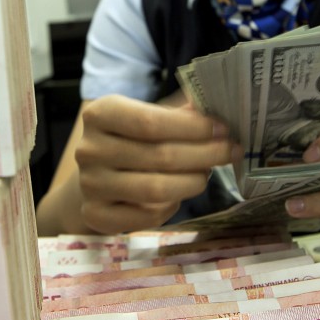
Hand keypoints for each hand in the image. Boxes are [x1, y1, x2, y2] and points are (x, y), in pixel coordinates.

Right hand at [74, 94, 238, 233]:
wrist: (94, 176)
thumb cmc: (128, 140)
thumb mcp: (146, 115)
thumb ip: (178, 111)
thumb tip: (216, 103)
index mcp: (100, 114)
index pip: (150, 122)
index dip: (192, 127)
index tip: (223, 128)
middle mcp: (89, 149)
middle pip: (159, 155)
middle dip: (205, 153)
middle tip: (231, 150)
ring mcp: (90, 184)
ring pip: (156, 189)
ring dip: (193, 181)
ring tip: (207, 172)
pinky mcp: (96, 215)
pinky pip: (148, 215)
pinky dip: (172, 205)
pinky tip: (180, 194)